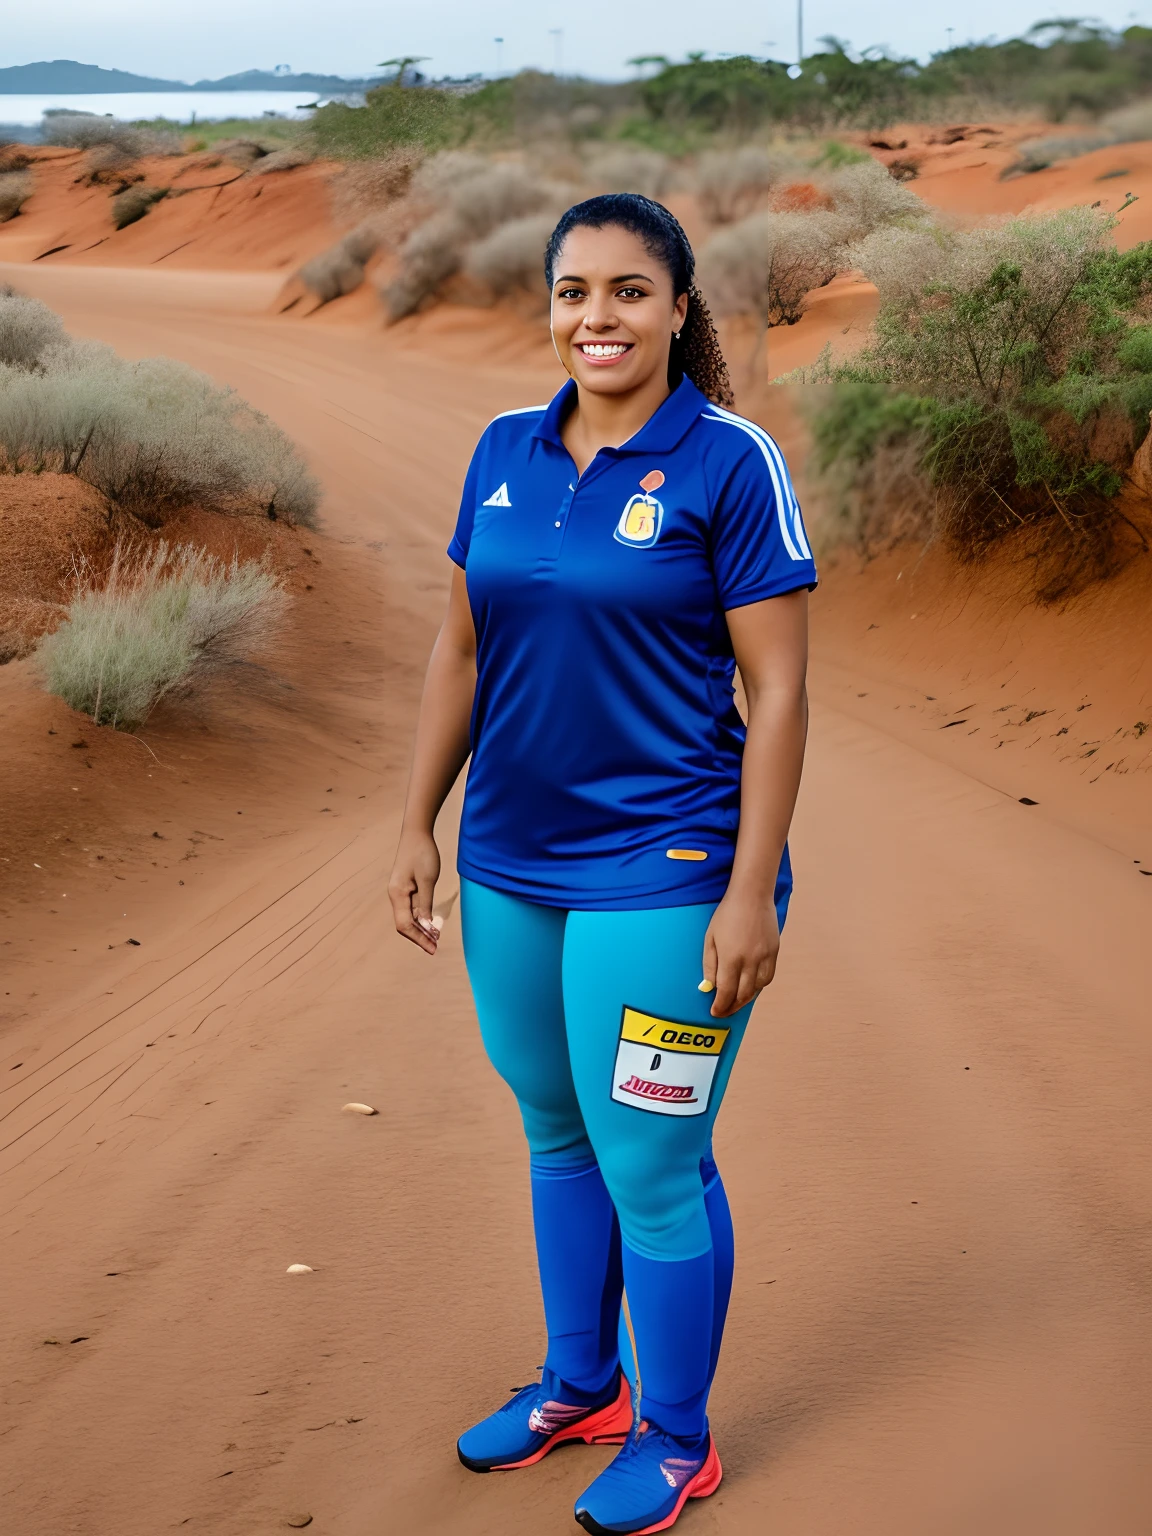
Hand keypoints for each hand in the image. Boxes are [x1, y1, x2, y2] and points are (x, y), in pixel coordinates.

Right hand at [388, 828, 441, 954]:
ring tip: (435, 938)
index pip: (405, 925)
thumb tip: (426, 925)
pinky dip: (420, 918)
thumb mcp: (428, 880)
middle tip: (435, 946)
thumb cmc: (423, 854)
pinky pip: (410, 908)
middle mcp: (395, 895)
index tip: (433, 948)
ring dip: (420, 928)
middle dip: (419, 937)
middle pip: (404, 924)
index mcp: (398, 894)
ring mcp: (399, 891)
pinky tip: (430, 922)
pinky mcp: (405, 887)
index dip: (418, 938)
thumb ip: (425, 904)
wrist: (416, 833)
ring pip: (407, 917)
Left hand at [701, 891, 779, 1017]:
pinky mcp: (774, 951)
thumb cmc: (726, 914)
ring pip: (757, 988)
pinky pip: (768, 977)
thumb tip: (708, 987)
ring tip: (737, 1001)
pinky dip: (759, 986)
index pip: (726, 991)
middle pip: (743, 994)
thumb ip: (709, 965)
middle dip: (732, 1007)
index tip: (715, 1012)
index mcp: (731, 957)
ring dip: (746, 999)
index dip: (720, 1005)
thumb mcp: (710, 938)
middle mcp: (750, 960)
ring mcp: (765, 957)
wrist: (751, 895)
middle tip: (724, 1011)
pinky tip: (751, 987)